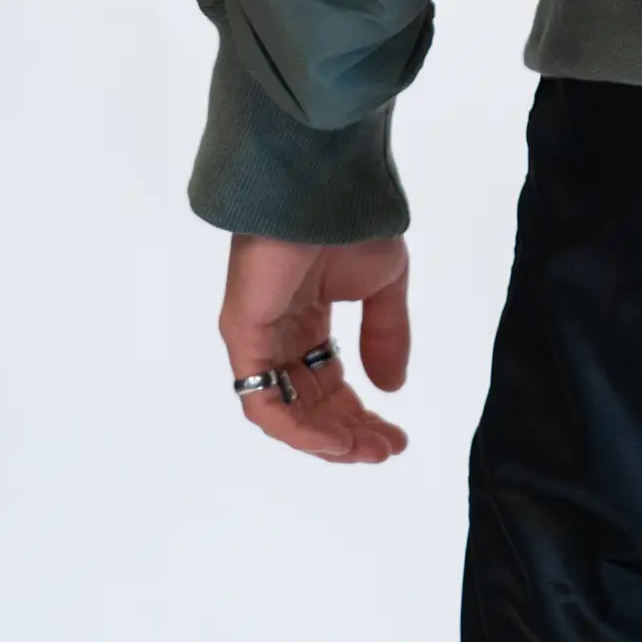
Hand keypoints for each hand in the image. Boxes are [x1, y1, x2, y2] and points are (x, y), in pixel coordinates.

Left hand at [218, 232, 412, 463]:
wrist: (324, 189)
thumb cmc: (351, 222)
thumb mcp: (384, 283)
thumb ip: (385, 334)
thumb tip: (391, 388)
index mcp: (308, 318)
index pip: (329, 383)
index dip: (361, 414)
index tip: (396, 437)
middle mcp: (279, 334)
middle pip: (309, 404)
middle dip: (349, 433)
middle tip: (387, 451)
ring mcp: (258, 339)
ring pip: (286, 412)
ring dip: (326, 440)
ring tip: (366, 451)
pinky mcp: (244, 338)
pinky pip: (264, 401)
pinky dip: (298, 430)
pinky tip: (336, 439)